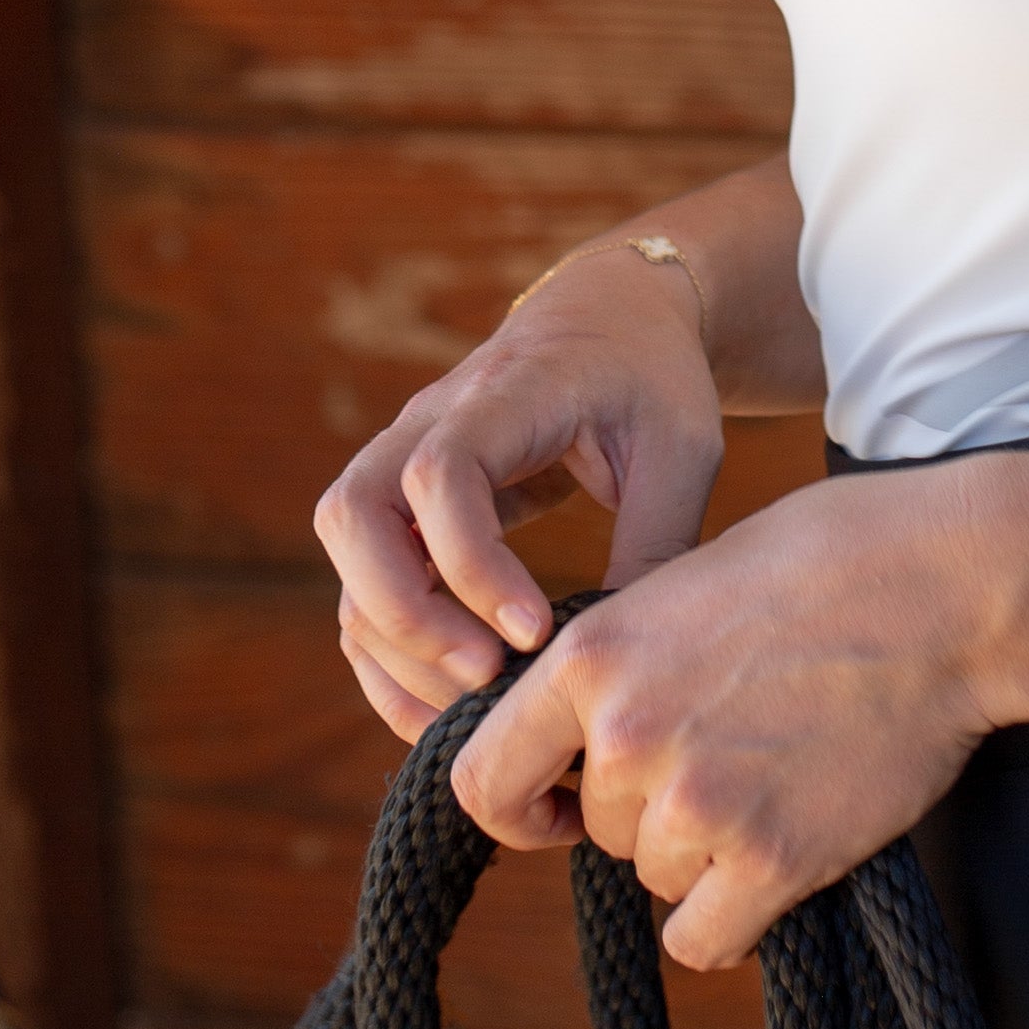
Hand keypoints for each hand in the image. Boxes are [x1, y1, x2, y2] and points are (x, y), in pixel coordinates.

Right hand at [315, 246, 723, 741]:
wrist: (611, 316)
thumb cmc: (651, 378)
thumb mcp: (681, 448)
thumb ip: (656, 542)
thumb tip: (621, 660)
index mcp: (506, 391)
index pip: (441, 471)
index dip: (471, 562)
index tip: (535, 630)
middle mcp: (430, 420)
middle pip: (354, 512)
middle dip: (406, 612)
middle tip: (487, 676)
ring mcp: (403, 460)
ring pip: (348, 559)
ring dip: (394, 645)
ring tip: (476, 710)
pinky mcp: (404, 508)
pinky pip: (363, 586)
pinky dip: (387, 656)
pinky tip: (444, 712)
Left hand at [453, 460, 1020, 968]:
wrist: (947, 587)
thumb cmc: (832, 559)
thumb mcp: (691, 579)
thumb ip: (627, 661)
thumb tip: (586, 737)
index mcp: (593, 656)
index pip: (484, 777)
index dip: (521, 805)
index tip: (558, 811)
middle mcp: (627, 737)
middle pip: (597, 829)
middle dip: (649, 807)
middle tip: (732, 752)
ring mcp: (697, 804)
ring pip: (655, 876)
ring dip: (703, 852)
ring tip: (778, 776)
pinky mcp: (770, 861)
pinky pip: (703, 940)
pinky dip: (735, 913)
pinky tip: (782, 853)